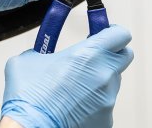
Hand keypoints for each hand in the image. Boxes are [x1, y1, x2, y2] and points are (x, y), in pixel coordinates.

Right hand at [1, 25, 133, 127]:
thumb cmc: (28, 98)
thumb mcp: (28, 60)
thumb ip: (43, 49)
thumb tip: (42, 52)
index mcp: (90, 54)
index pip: (121, 34)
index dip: (112, 32)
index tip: (103, 33)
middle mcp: (105, 75)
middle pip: (124, 56)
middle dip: (111, 54)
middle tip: (93, 57)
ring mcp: (108, 99)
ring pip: (112, 82)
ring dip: (99, 80)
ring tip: (73, 88)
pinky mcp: (106, 120)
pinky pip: (104, 104)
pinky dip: (93, 103)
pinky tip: (72, 107)